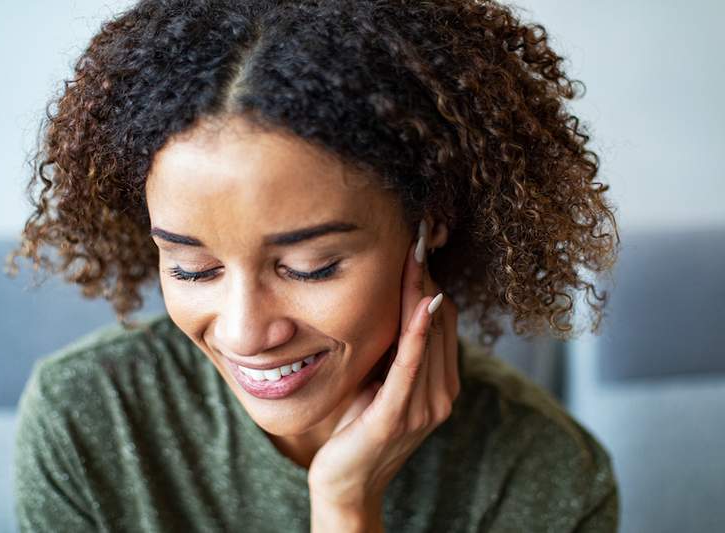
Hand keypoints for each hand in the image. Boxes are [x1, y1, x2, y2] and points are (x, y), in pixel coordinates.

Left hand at [307, 220, 460, 524]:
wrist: (344, 484)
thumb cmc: (358, 427)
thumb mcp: (381, 381)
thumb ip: (395, 351)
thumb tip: (393, 305)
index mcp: (440, 385)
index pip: (443, 322)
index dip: (432, 282)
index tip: (419, 245)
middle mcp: (441, 395)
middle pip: (439, 323)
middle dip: (428, 278)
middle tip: (419, 235)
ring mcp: (423, 408)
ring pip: (427, 338)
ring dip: (420, 294)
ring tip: (414, 255)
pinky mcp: (396, 418)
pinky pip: (409, 368)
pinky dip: (416, 334)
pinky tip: (420, 304)